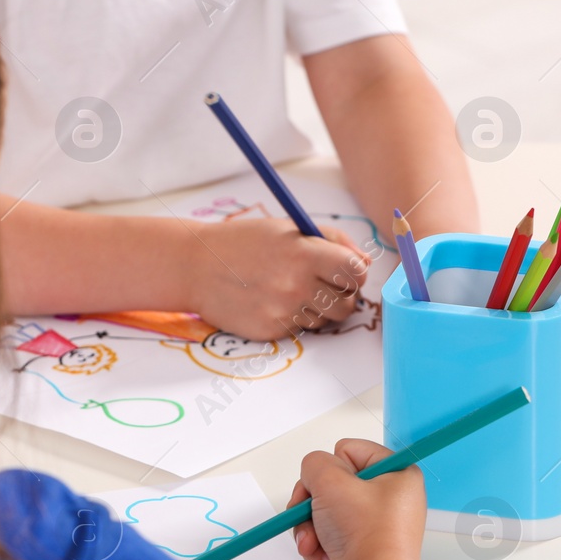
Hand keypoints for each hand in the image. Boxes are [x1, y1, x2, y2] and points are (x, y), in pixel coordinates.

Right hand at [187, 218, 369, 340]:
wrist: (197, 266)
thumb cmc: (245, 242)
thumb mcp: (288, 228)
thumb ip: (331, 240)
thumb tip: (364, 263)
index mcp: (304, 253)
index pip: (356, 272)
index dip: (355, 272)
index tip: (345, 270)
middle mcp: (296, 284)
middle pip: (347, 303)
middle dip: (342, 295)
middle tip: (324, 284)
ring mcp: (283, 311)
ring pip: (326, 320)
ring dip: (319, 309)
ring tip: (295, 291)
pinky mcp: (271, 331)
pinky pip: (301, 330)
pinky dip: (295, 319)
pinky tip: (274, 301)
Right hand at [291, 439, 425, 559]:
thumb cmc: (367, 536)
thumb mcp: (331, 481)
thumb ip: (315, 463)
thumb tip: (312, 473)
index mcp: (398, 473)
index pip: (349, 450)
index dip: (331, 467)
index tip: (330, 485)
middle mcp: (390, 498)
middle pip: (332, 483)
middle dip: (314, 502)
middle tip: (312, 513)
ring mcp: (375, 525)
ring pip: (325, 511)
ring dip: (312, 526)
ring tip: (316, 542)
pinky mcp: (361, 548)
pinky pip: (328, 535)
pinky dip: (319, 545)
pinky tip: (323, 556)